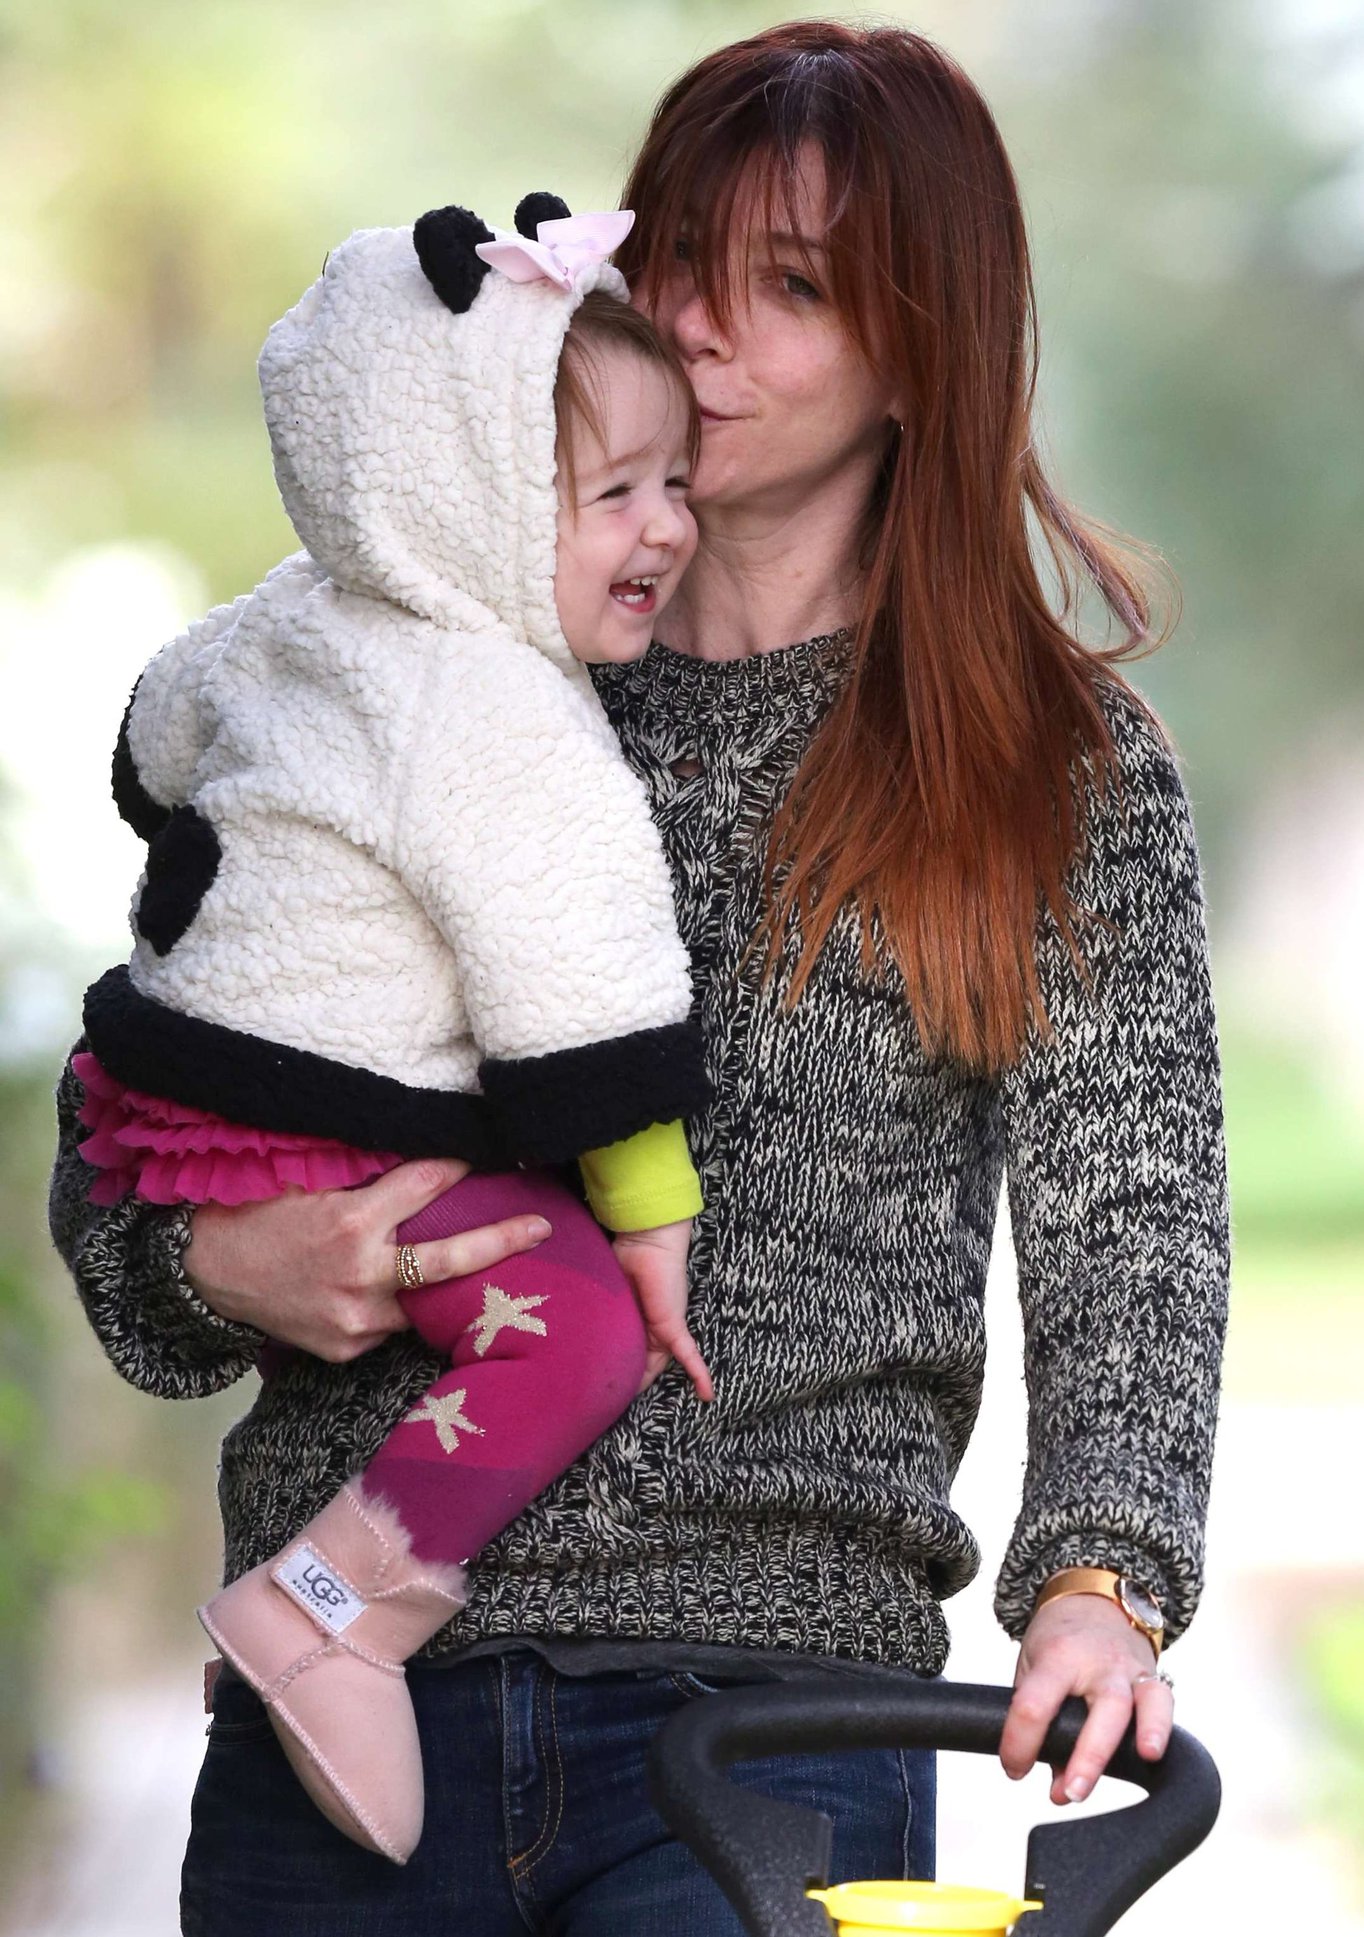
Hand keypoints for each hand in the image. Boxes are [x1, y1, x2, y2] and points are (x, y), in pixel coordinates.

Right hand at [184, 1160, 551, 1362]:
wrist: (203, 1271)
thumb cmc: (254, 1213)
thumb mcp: (307, 1180)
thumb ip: (366, 1175)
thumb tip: (421, 1155)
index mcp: (352, 1223)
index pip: (427, 1184)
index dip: (458, 1165)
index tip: (484, 1154)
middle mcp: (361, 1275)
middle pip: (452, 1258)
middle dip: (503, 1241)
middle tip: (542, 1227)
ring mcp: (356, 1320)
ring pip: (423, 1300)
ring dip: (447, 1284)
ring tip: (483, 1270)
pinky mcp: (346, 1348)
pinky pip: (389, 1325)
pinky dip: (397, 1306)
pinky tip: (398, 1293)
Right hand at [612, 1218, 713, 1400]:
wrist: (645, 1240)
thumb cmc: (621, 1260)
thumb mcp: (606, 1296)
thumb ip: (598, 1316)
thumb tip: (573, 1338)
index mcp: (633, 1321)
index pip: (626, 1353)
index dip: (615, 1371)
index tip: (598, 1389)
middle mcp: (649, 1328)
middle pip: (641, 1365)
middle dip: (628, 1384)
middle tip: (605, 1404)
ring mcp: (665, 1329)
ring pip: (658, 1366)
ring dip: (647, 1385)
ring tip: (630, 1410)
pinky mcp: (673, 1327)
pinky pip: (688, 1356)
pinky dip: (698, 1375)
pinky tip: (707, 1395)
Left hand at [999, 1591, 1172, 1805]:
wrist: (1092, 1599)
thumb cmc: (1059, 1639)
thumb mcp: (1034, 1669)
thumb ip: (1042, 1724)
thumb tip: (1057, 1785)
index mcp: (1057, 1657)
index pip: (1034, 1704)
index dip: (1021, 1744)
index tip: (1014, 1769)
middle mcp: (1097, 1662)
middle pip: (1100, 1708)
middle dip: (1088, 1756)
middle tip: (1071, 1793)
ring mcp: (1128, 1669)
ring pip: (1143, 1701)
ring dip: (1144, 1733)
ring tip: (1142, 1761)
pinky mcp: (1151, 1677)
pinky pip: (1164, 1702)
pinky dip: (1162, 1727)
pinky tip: (1155, 1753)